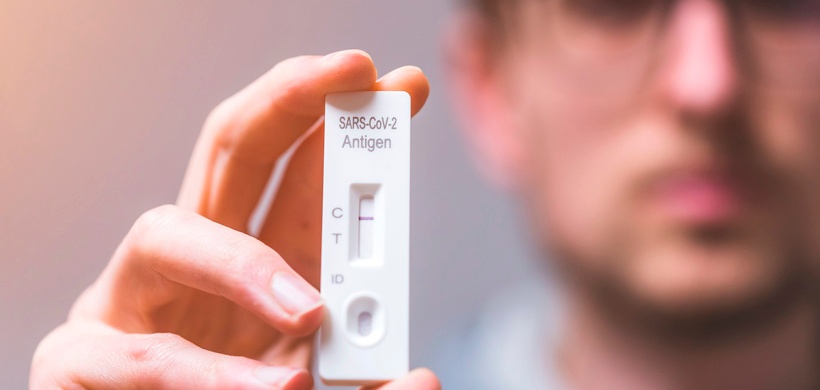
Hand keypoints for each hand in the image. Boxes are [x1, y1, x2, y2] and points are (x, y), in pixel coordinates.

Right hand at [30, 50, 435, 388]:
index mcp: (250, 264)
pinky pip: (144, 354)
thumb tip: (422, 380)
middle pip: (229, 153)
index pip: (292, 172)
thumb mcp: (309, 381)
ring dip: (244, 266)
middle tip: (352, 73)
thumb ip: (360, 375)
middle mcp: (188, 267)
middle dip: (289, 104)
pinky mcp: (80, 361)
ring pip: (164, 234)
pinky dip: (209, 375)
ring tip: (310, 315)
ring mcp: (128, 305)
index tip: (401, 88)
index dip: (342, 126)